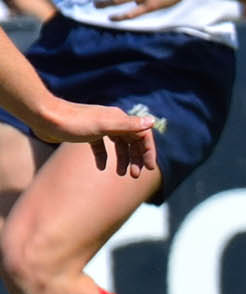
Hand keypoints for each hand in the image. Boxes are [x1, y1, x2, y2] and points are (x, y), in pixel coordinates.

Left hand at [34, 99, 157, 177]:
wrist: (45, 117)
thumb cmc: (74, 123)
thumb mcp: (103, 125)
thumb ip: (127, 125)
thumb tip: (152, 121)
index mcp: (119, 119)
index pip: (142, 135)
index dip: (148, 150)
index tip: (150, 167)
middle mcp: (112, 122)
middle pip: (131, 141)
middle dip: (136, 158)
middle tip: (135, 175)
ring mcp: (99, 127)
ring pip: (118, 145)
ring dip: (122, 159)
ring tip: (121, 174)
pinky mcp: (87, 133)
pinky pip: (101, 146)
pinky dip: (104, 157)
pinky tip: (102, 167)